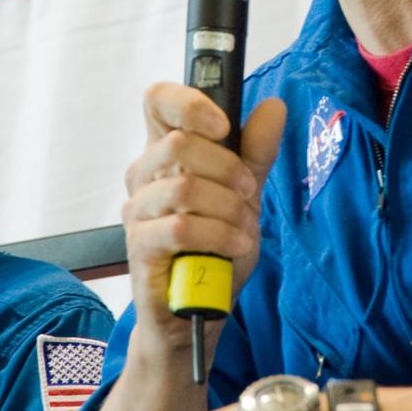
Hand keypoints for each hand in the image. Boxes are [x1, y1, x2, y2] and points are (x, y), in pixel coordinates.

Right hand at [124, 84, 286, 357]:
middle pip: (177, 143)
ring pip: (183, 187)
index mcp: (166, 150)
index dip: (188, 102)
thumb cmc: (216, 245)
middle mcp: (143, 174)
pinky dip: (219, 235)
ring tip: (245, 228)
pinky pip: (181, 228)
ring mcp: (137, 210)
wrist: (201, 310)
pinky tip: (235, 246)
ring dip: (228, 208)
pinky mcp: (139, 246)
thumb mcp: (246, 193)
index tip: (223, 125)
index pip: (157, 100)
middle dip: (228, 167)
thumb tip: (274, 106)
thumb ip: (256, 151)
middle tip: (248, 193)